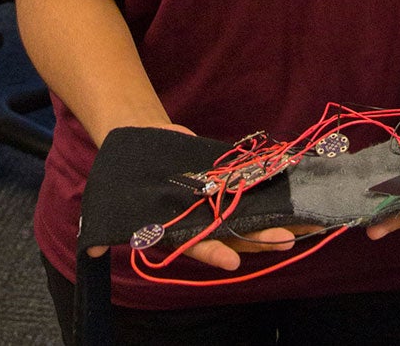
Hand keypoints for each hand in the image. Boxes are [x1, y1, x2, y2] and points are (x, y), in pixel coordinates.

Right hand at [85, 122, 321, 269]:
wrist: (138, 138)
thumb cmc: (122, 174)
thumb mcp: (109, 201)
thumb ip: (108, 225)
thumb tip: (93, 247)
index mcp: (176, 227)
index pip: (196, 245)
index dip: (214, 253)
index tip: (232, 261)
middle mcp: (201, 218)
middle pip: (234, 234)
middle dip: (260, 239)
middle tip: (287, 241)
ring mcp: (217, 198)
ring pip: (250, 215)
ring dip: (277, 219)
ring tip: (306, 225)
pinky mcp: (226, 177)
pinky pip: (252, 186)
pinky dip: (273, 188)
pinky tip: (297, 188)